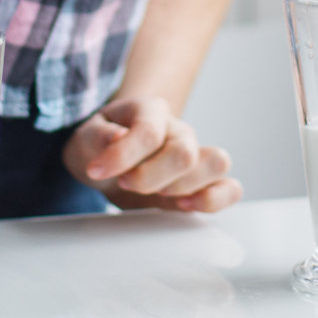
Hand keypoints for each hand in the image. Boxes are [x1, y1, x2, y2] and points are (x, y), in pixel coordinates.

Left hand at [63, 96, 242, 212]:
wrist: (109, 159)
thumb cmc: (100, 145)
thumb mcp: (85, 137)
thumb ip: (98, 135)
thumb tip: (118, 138)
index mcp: (151, 110)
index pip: (149, 132)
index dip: (123, 156)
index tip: (97, 170)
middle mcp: (179, 131)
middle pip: (184, 152)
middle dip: (150, 177)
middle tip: (126, 183)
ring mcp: (195, 156)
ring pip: (217, 163)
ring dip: (185, 186)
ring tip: (158, 195)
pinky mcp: (202, 184)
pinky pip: (231, 188)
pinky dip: (215, 200)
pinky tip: (185, 206)